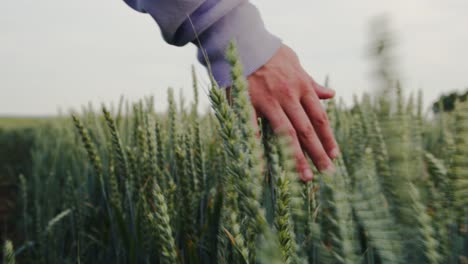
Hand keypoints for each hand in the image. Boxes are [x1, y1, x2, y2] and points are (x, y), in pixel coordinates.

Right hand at [233, 44, 338, 180]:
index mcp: (302, 87)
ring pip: (286, 134)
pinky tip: (266, 166)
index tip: (335, 155)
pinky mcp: (250, 104)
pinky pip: (256, 130)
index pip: (319, 118)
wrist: (247, 43)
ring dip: (297, 157)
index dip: (328, 138)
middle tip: (327, 172)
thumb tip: (331, 95)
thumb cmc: (272, 55)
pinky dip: (261, 148)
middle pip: (307, 130)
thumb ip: (312, 83)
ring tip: (305, 177)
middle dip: (318, 153)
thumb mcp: (297, 65)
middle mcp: (289, 96)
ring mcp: (269, 101)